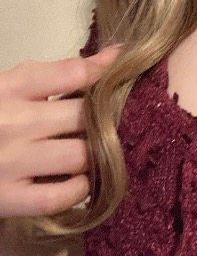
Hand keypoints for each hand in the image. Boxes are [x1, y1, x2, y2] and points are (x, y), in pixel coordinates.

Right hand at [0, 46, 121, 218]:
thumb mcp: (10, 85)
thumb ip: (57, 73)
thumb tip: (114, 55)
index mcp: (10, 87)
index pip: (74, 73)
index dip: (108, 73)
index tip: (125, 74)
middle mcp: (13, 123)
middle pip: (84, 116)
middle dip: (107, 118)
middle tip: (117, 122)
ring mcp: (10, 163)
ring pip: (79, 156)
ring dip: (98, 155)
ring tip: (99, 152)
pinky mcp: (6, 199)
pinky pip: (57, 197)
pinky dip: (78, 190)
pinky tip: (80, 180)